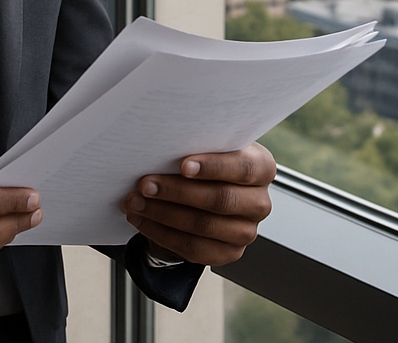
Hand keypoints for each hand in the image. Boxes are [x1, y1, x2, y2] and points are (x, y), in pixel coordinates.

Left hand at [119, 142, 275, 266]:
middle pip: (220, 199)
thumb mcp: (209, 147)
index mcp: (261, 168)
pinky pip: (193, 248)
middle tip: (145, 184)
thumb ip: (197, 145)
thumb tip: (164, 145)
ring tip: (136, 202)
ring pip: (203, 226)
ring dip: (162, 214)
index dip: (213, 167)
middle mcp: (259, 202)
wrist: (206, 193)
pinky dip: (162, 234)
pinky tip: (142, 220)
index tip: (182, 165)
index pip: (243, 168)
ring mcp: (246, 231)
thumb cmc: (207, 163)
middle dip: (177, 191)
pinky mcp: (228, 253)